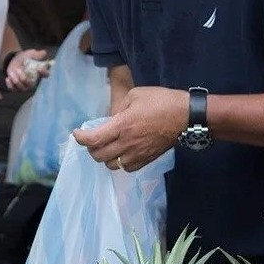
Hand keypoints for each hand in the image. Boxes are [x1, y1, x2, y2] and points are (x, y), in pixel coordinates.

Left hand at [5, 49, 48, 91]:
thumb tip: (44, 53)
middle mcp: (33, 82)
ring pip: (22, 88)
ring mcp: (25, 86)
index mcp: (39, 73)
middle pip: (31, 85)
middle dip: (24, 78)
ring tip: (11, 73)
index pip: (45, 75)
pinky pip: (13, 89)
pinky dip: (10, 85)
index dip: (44, 72)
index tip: (39, 68)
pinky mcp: (16, 87)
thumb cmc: (25, 58)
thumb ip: (37, 54)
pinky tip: (8, 78)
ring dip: (16, 81)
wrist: (14, 60)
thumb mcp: (31, 53)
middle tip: (18, 69)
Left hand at [72, 86, 187, 171]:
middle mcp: (127, 143)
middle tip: (92, 139)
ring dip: (105, 157)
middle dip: (91, 148)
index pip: (93, 139)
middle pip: (99, 156)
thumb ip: (119, 108)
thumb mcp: (135, 95)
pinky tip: (121, 153)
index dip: (81, 138)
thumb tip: (112, 118)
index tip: (77, 133)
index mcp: (122, 126)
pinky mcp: (147, 159)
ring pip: (111, 165)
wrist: (186, 116)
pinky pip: (127, 168)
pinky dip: (119, 163)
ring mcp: (137, 154)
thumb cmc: (161, 101)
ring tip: (107, 147)